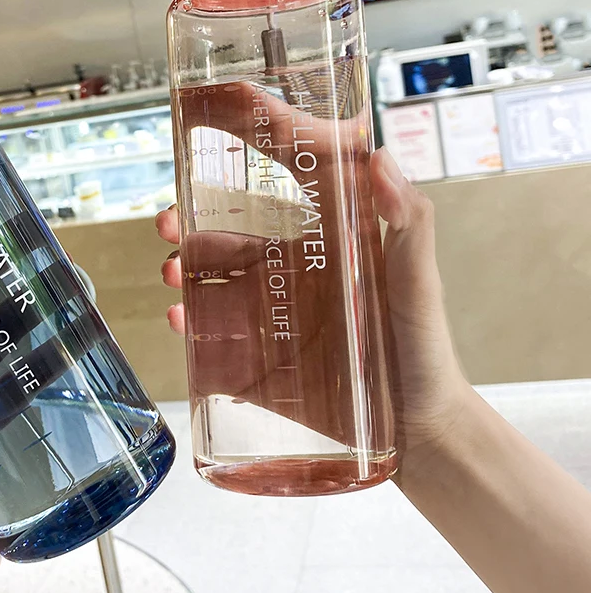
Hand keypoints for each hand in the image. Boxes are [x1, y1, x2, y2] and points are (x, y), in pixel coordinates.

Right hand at [157, 145, 470, 460]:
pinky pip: (215, 352)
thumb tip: (382, 157)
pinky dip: (191, 338)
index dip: (232, 189)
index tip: (203, 165)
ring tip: (172, 282)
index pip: (269, 210)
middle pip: (226, 253)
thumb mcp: (418, 283)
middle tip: (168, 228)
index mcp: (320, 255)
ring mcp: (270, 331)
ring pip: (213, 298)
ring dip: (185, 284)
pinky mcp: (259, 374)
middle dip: (190, 238)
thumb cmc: (425, 350)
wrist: (424, 435)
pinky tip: (181, 327)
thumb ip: (408, 223)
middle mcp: (289, 287)